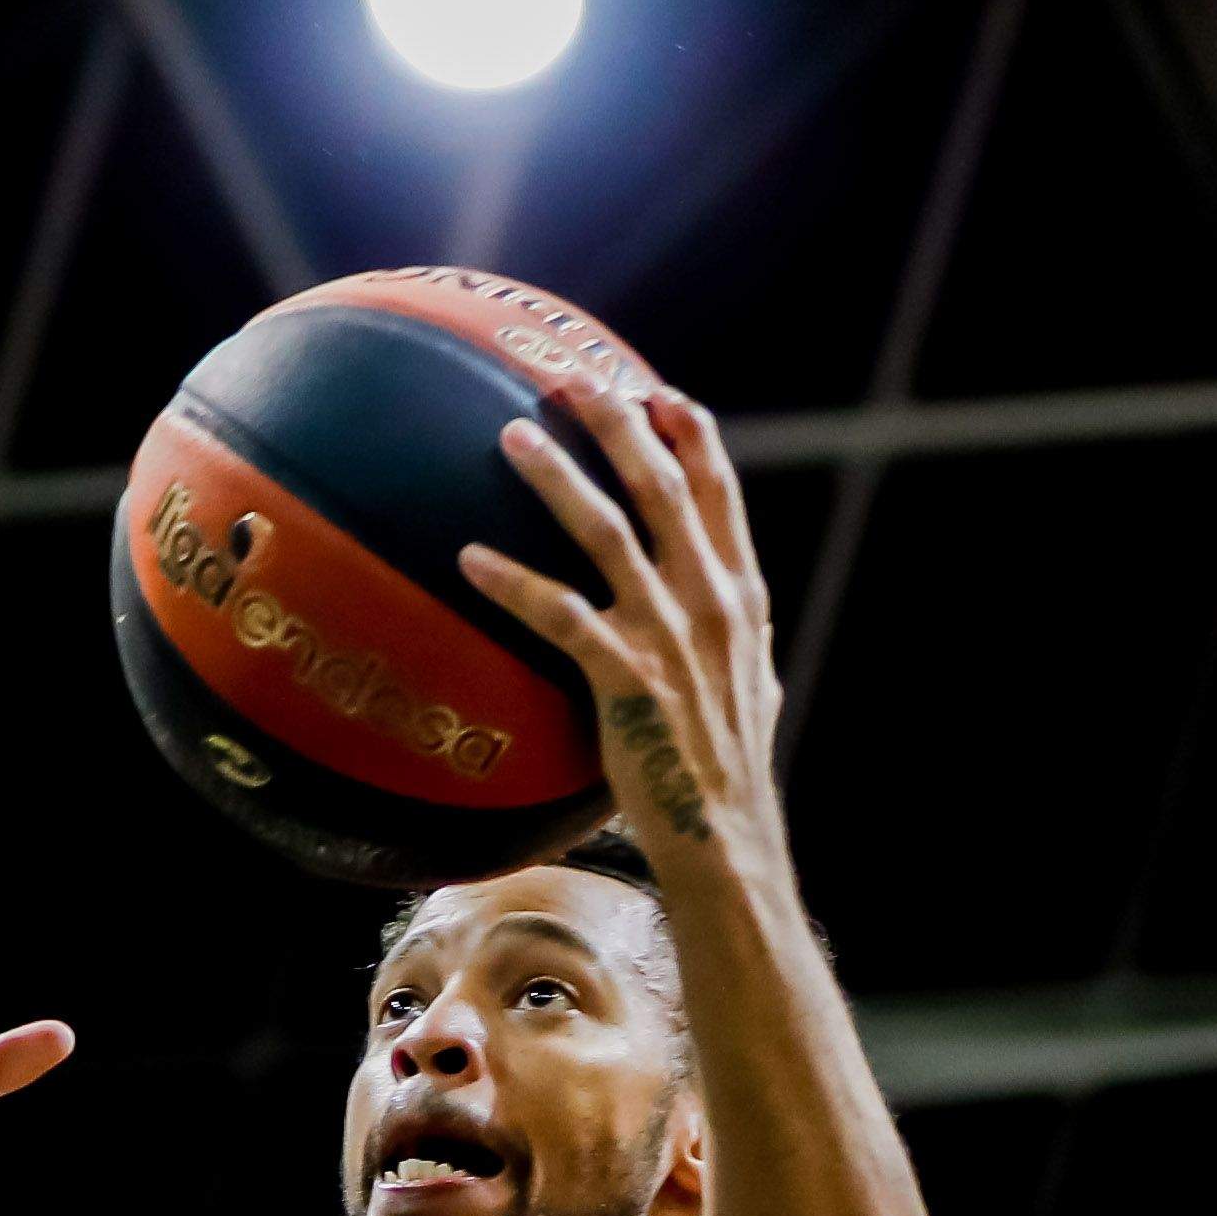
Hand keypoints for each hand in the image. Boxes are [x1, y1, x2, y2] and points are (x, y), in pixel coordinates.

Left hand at [460, 374, 783, 865]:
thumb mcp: (748, 681)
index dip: (690, 434)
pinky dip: (512, 580)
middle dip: (616, 423)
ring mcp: (668, 637)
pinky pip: (559, 613)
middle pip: (661, 486)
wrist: (725, 835)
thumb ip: (729, 630)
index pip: (719, 492)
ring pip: (608, 532)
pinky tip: (469, 557)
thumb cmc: (724, 766)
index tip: (657, 392)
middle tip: (570, 380)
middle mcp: (709, 601)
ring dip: (557, 478)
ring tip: (512, 435)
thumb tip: (715, 605)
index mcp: (739, 595)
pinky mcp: (625, 678)